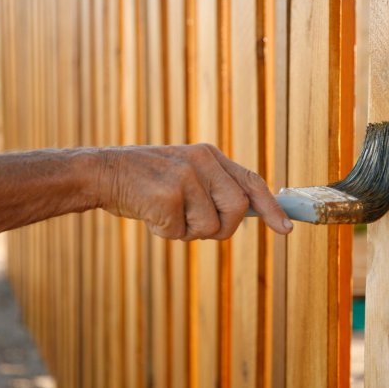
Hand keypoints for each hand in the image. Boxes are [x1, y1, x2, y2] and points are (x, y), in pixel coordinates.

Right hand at [96, 144, 292, 239]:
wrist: (102, 172)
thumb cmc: (145, 180)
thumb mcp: (185, 173)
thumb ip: (213, 188)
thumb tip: (245, 214)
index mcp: (209, 155)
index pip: (251, 181)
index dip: (271, 208)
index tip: (285, 230)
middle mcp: (202, 161)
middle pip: (238, 210)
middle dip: (222, 228)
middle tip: (195, 226)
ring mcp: (186, 176)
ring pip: (211, 227)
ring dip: (188, 232)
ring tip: (165, 213)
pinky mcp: (168, 195)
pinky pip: (180, 233)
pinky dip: (164, 233)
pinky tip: (149, 214)